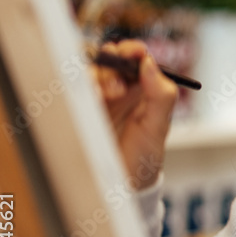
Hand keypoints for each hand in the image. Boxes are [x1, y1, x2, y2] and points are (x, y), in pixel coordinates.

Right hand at [91, 40, 177, 189]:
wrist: (121, 185)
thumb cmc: (144, 158)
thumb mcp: (158, 127)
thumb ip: (160, 95)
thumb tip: (150, 63)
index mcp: (145, 90)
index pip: (137, 59)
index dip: (134, 51)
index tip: (134, 53)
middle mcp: (122, 90)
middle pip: (111, 59)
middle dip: (113, 62)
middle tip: (118, 82)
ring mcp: (99, 99)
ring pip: (92, 70)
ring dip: (98, 75)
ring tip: (107, 94)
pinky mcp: (81, 108)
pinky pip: (75, 88)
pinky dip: (80, 86)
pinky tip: (90, 97)